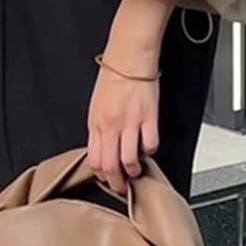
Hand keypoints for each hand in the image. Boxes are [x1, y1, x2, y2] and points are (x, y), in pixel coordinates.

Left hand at [88, 62, 159, 198]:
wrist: (129, 58)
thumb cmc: (113, 79)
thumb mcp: (96, 107)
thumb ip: (99, 130)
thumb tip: (103, 151)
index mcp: (96, 123)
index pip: (94, 160)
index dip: (101, 175)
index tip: (107, 178)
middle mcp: (111, 125)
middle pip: (110, 166)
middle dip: (117, 182)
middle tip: (122, 187)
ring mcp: (130, 122)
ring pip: (130, 160)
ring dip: (134, 171)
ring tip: (136, 170)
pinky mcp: (149, 117)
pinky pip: (150, 144)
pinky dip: (150, 151)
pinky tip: (148, 147)